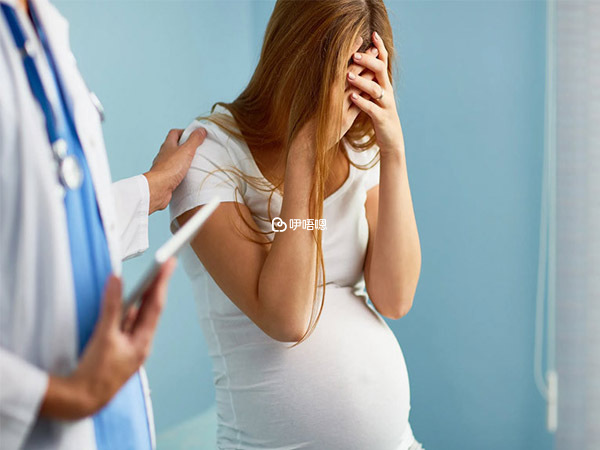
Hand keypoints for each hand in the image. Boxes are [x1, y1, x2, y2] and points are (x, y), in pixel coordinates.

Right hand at [39, 259, 175, 419]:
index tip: (168, 264)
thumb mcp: (104, 336)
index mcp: (142, 342)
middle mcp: (141, 344)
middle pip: (150, 309)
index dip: (162, 282)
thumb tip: (116, 281)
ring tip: (149, 278)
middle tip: (164, 265)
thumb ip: (111, 307)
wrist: (81, 401)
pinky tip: (125, 303)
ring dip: (142, 298)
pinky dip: (127, 311)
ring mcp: (131, 348)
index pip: (155, 305)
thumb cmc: (95, 372)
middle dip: (156, 286)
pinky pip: (127, 325)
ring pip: (138, 317)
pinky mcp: (120, 350)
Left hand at [144, 128, 206, 213]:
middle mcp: (164, 155)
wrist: (159, 187)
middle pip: (173, 146)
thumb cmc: (170, 169)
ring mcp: (163, 166)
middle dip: (184, 146)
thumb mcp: (186, 150)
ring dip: (182, 160)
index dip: (184, 132)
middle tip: (195, 148)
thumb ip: (194, 140)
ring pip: (173, 160)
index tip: (193, 134)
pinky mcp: (165, 178)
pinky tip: (186, 175)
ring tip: (193, 162)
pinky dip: (180, 172)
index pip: (174, 133)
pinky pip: (173, 172)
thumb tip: (201, 130)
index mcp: (168, 145)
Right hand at [290, 37, 379, 160]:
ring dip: (369, 74)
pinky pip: (360, 104)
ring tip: (380, 65)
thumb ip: (333, 88)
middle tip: (375, 48)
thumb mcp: (323, 100)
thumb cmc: (315, 119)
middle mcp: (332, 95)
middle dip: (364, 59)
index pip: (341, 66)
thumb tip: (342, 75)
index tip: (360, 40)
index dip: (351, 52)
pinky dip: (368, 94)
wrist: (309, 140)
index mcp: (326, 88)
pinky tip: (377, 87)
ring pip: (357, 86)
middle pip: (351, 73)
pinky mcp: (345, 119)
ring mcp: (339, 106)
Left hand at [348, 31, 404, 155]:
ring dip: (361, 81)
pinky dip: (362, 102)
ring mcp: (386, 105)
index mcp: (385, 84)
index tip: (373, 34)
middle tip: (353, 54)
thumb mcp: (376, 96)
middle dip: (367, 61)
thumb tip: (362, 65)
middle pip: (380, 71)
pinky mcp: (382, 119)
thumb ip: (372, 81)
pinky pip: (372, 109)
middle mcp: (387, 92)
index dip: (380, 48)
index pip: (383, 62)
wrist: (391, 140)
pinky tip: (352, 97)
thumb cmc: (380, 116)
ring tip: (348, 75)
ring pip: (376, 89)